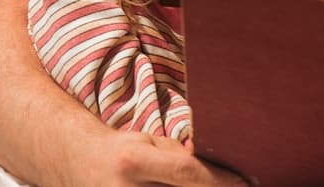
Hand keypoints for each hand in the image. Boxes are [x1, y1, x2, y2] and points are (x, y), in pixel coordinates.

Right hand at [87, 131, 246, 186]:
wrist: (77, 163)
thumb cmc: (119, 149)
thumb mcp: (149, 141)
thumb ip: (179, 155)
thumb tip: (218, 172)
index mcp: (134, 161)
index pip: (187, 174)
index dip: (220, 181)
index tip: (246, 183)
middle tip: (243, 186)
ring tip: (219, 185)